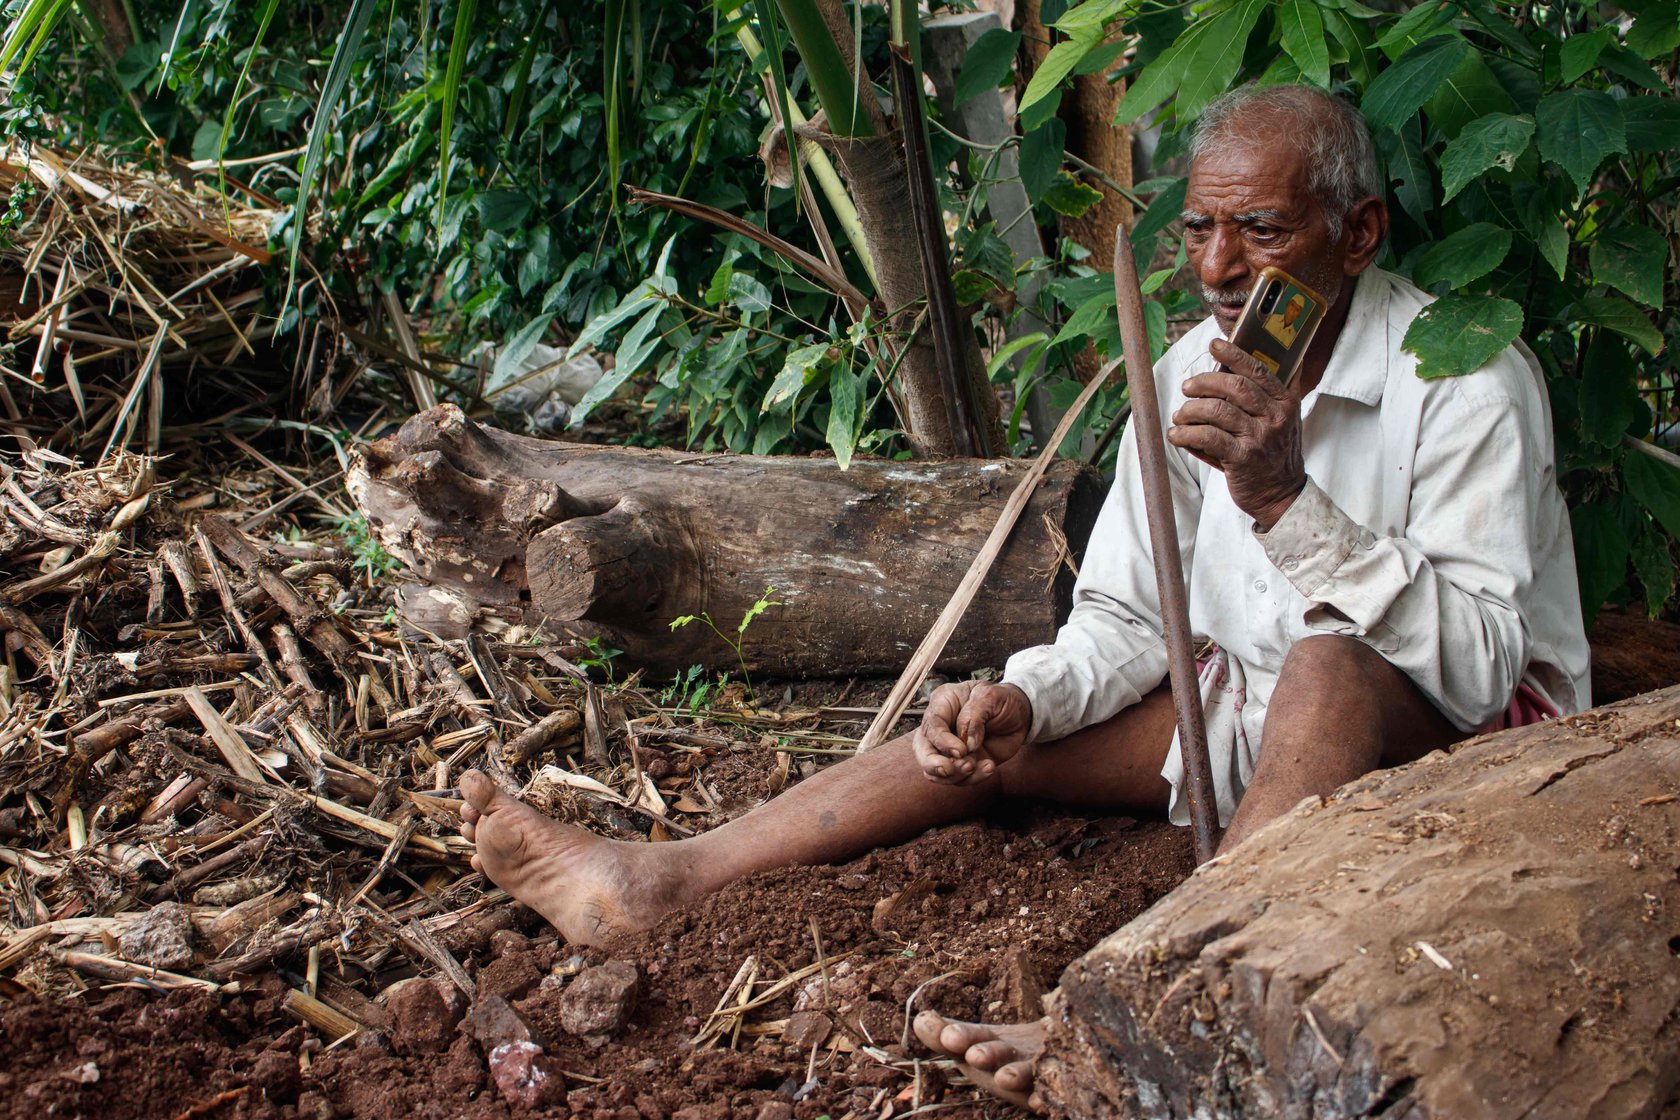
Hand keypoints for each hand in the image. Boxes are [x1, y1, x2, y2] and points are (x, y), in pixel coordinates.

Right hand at [912, 681, 1030, 785]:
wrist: (1020, 715)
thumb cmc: (1002, 700)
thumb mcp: (991, 696)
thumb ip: (975, 716)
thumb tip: (967, 744)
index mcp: (942, 704)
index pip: (931, 726)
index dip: (942, 741)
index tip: (961, 751)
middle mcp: (941, 727)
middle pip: (922, 750)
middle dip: (933, 764)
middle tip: (949, 770)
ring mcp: (949, 748)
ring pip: (936, 770)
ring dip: (955, 775)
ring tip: (976, 766)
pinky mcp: (963, 763)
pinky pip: (959, 779)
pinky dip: (973, 778)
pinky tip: (990, 767)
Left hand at [1168, 337, 1306, 530]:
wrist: (1282, 495)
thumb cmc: (1272, 454)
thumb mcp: (1279, 421)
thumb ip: (1259, 398)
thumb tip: (1226, 370)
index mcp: (1285, 401)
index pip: (1257, 370)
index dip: (1233, 355)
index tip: (1214, 345)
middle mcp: (1275, 416)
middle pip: (1233, 387)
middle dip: (1204, 383)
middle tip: (1187, 387)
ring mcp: (1260, 437)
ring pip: (1216, 410)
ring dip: (1190, 410)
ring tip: (1180, 415)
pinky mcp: (1242, 458)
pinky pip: (1207, 437)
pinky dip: (1185, 433)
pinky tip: (1176, 434)